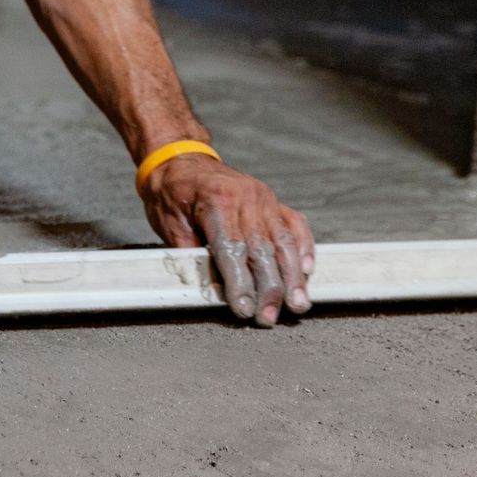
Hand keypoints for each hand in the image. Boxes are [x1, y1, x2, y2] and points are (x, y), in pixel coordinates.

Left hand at [141, 155, 314, 326]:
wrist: (180, 159)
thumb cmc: (170, 194)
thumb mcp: (169, 223)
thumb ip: (190, 254)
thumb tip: (210, 288)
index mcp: (216, 201)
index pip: (232, 250)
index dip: (240, 283)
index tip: (244, 309)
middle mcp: (246, 198)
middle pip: (263, 250)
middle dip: (269, 289)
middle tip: (270, 317)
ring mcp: (263, 198)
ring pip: (284, 241)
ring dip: (292, 277)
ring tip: (297, 304)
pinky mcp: (272, 201)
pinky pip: (294, 225)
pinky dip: (304, 248)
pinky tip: (307, 271)